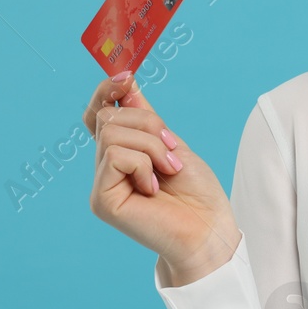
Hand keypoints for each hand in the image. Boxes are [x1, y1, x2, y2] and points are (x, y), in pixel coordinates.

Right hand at [83, 71, 241, 285]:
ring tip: (169, 171)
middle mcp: (106, 167)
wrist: (209, 229)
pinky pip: (116, 157)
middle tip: (173, 151)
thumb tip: (126, 82)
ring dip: (152, 147)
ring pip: (113, 134)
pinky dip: (143, 164)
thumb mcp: (172, 144)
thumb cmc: (196, 193)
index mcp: (122, 152)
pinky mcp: (102, 200)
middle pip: (108, 118)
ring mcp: (101, 184)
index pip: (98, 113)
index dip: (106, 92)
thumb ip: (145, 118)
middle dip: (148, 125)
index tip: (127, 78)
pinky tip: (154, 188)